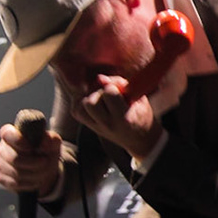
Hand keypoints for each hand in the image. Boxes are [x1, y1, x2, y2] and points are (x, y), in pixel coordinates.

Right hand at [0, 122, 62, 195]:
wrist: (43, 169)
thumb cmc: (45, 152)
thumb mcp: (52, 143)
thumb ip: (50, 139)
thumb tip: (43, 143)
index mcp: (11, 134)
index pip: (7, 134)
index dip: (19, 141)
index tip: (31, 147)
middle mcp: (2, 148)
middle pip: (14, 158)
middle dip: (34, 163)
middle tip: (45, 162)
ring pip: (16, 173)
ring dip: (35, 174)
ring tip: (44, 171)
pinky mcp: (1, 177)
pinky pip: (15, 183)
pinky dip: (30, 183)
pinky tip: (36, 179)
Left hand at [65, 71, 184, 162]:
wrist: (139, 140)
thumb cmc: (141, 115)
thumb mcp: (139, 99)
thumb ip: (121, 85)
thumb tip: (99, 77)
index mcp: (124, 118)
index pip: (109, 93)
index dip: (113, 86)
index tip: (121, 90)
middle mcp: (107, 124)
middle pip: (90, 102)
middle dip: (99, 92)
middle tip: (110, 94)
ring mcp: (97, 127)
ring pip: (81, 106)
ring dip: (89, 97)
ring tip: (101, 97)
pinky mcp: (89, 126)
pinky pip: (76, 111)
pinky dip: (82, 103)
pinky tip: (94, 101)